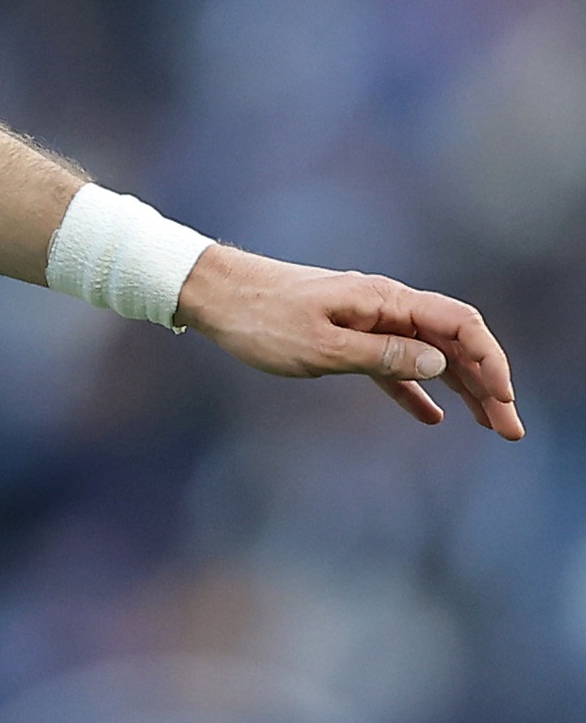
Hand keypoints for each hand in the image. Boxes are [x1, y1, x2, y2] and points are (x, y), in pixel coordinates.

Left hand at [175, 245, 523, 437]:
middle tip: (511, 430)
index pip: (460, 326)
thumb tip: (440, 366)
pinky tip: (431, 417)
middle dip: (487, 385)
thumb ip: (382, 357)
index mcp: (385, 300)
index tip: (504, 400)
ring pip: (427, 355)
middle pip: (452, 344)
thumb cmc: (259, 318)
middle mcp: (384, 305)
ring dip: (460, 390)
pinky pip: (391, 364)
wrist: (211, 292)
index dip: (490, 363)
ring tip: (488, 427)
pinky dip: (414, 389)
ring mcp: (366, 319)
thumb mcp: (321, 346)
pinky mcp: (344, 335)